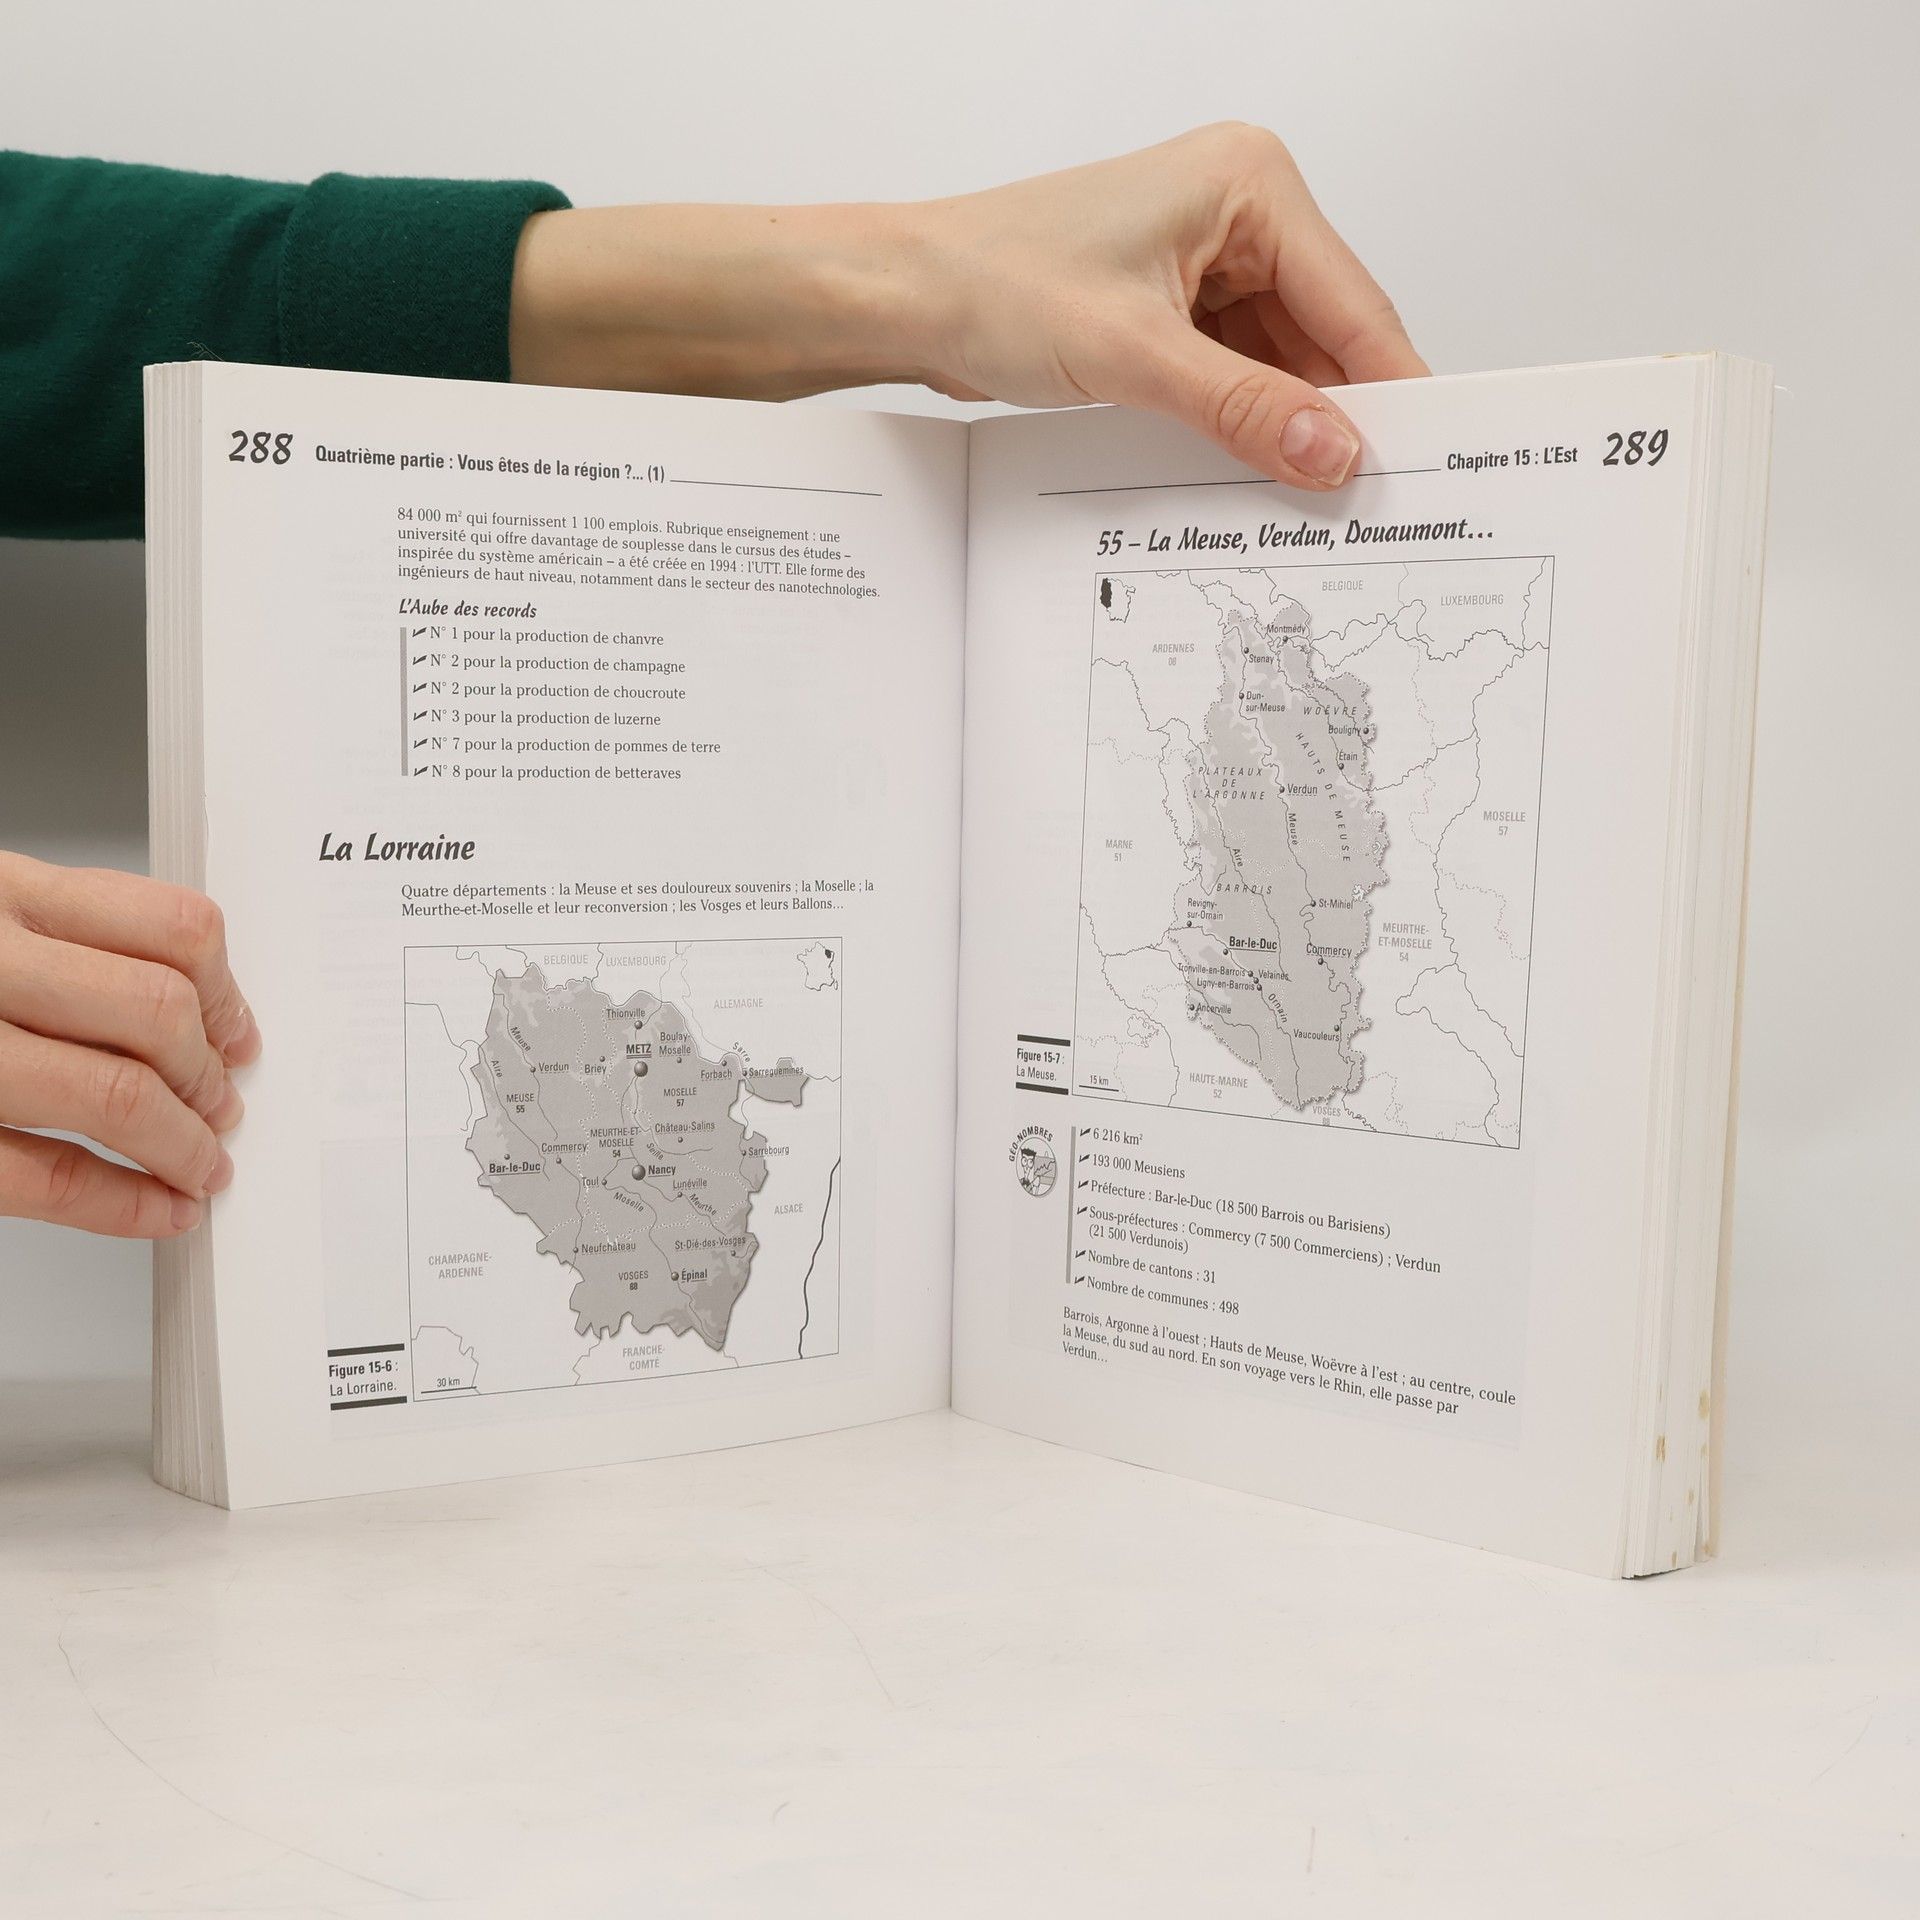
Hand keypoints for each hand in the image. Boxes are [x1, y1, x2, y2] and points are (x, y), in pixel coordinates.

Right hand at [0, 852, 257, 1238]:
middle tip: (221, 1107)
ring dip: (183, 1143)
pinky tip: (156, 1210)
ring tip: (199, 1164)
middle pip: (157, 1010)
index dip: (226, 995)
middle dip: (208, 1074)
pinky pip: (46, 1175)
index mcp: (0, 893)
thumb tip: (194, 1007)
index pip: (172, 927)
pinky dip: (123, 1204)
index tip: (238, 1035)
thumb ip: (63, 941)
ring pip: (114, 1091)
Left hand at [510, 123, 1424, 488]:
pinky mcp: (1170, 306)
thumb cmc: (995, 284)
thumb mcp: (1137, 358)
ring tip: (1309, 505)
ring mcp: (1204, 260)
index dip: (1389, 391)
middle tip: (1369, 506)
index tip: (1424, 465)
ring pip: (1280, 362)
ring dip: (1285, 428)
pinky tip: (1252, 475)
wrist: (901, 298)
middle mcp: (1237, 210)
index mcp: (1248, 184)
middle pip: (1323, 335)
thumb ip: (1247, 410)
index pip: (1352, 302)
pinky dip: (1242, 423)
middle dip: (1335, 417)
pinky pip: (1234, 373)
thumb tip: (1337, 455)